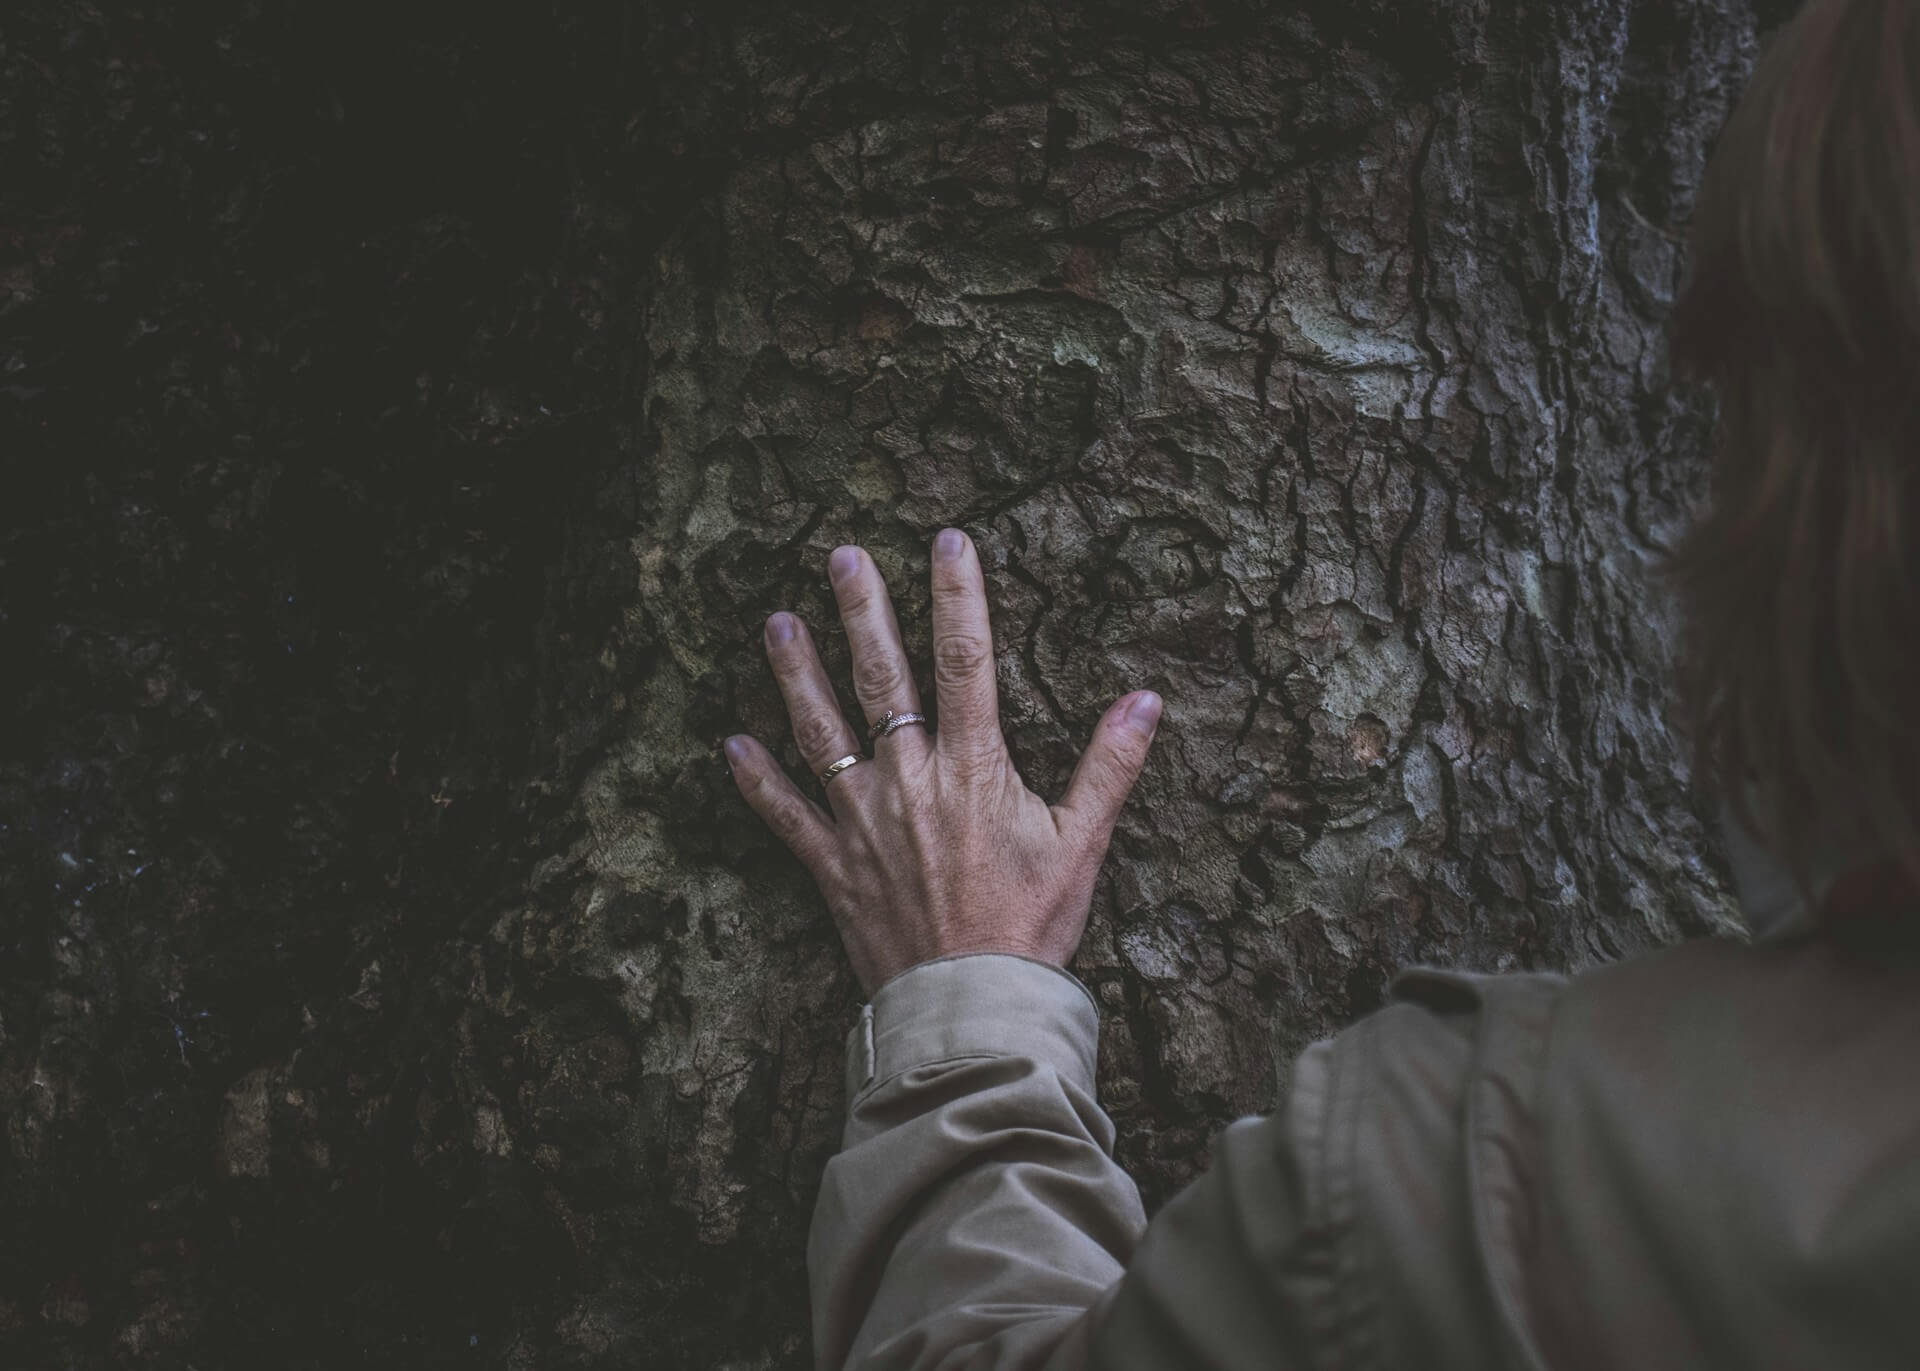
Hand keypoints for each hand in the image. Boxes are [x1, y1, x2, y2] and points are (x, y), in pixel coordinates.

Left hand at [724, 528, 1161, 995]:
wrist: (972, 1006)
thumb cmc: (1032, 927)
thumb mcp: (1083, 843)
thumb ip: (1111, 766)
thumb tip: (1147, 700)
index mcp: (974, 769)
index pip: (967, 660)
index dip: (957, 595)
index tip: (946, 542)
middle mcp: (911, 781)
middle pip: (882, 677)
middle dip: (861, 611)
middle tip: (840, 555)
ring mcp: (864, 821)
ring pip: (822, 731)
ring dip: (796, 674)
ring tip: (776, 622)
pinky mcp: (834, 865)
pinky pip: (786, 815)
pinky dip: (757, 780)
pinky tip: (731, 743)